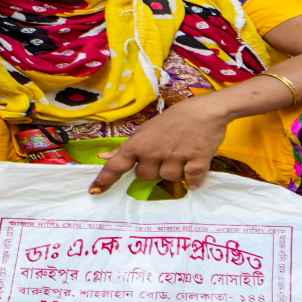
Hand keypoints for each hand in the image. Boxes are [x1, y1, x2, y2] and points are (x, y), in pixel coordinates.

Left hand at [90, 95, 231, 193]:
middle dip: (151, 170)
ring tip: (181, 155)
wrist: (207, 110)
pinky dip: (193, 178)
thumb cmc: (175, 118)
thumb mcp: (146, 129)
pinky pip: (191, 181)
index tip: (95, 191)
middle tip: (163, 155)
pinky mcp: (197, 162)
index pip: (117, 164)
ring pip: (168, 179)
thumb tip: (103, 156)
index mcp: (140, 142)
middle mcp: (154, 152)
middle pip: (144, 176)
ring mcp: (175, 158)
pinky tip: (194, 166)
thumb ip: (126, 147)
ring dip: (174, 172)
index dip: (105, 179)